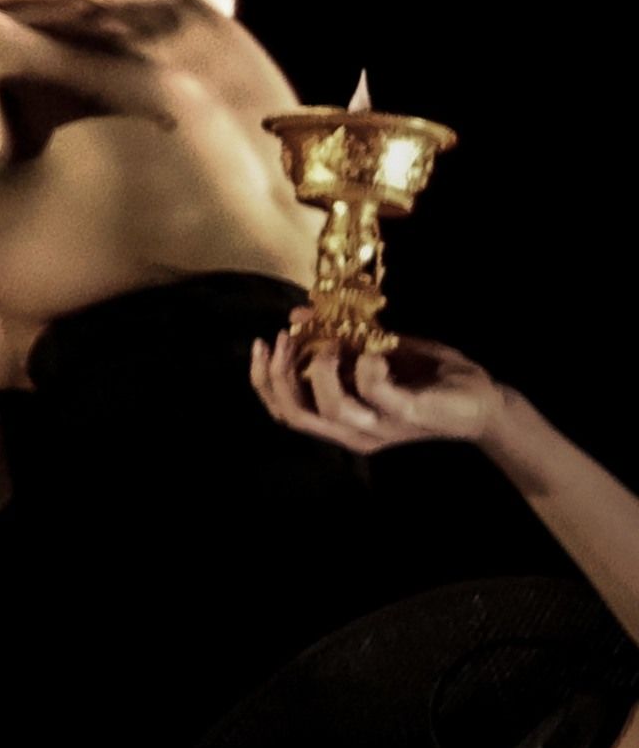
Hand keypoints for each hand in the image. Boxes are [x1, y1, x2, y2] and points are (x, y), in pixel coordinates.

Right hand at [248, 330, 513, 454]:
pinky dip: (368, 368)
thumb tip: (297, 316)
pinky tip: (373, 351)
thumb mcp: (376, 352)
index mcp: (342, 420)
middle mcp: (356, 431)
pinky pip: (377, 394)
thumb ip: (338, 338)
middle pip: (296, 416)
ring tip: (332, 343)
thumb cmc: (429, 378)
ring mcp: (382, 427)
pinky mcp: (409, 414)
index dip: (263, 380)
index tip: (263, 343)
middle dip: (279, 377)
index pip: (285, 412)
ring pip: (332, 410)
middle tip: (285, 340)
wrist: (484, 403)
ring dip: (323, 371)